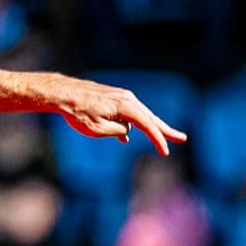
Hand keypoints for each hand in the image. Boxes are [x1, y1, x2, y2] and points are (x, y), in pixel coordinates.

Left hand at [52, 77, 186, 156]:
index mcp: (126, 106)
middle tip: (182, 138)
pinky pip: (127, 114)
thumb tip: (126, 130)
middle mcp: (127, 99)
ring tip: (163, 139)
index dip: (158, 140)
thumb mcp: (97, 130)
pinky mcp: (113, 98)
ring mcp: (121, 97)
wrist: (64, 93)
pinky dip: (130, 125)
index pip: (148, 125)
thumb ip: (117, 131)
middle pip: (151, 118)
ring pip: (140, 116)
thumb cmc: (78, 113)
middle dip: (165, 130)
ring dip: (149, 128)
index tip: (165, 152)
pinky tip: (125, 138)